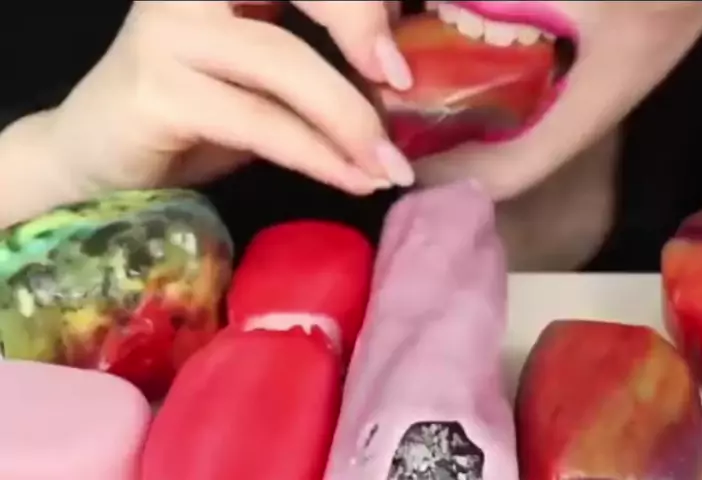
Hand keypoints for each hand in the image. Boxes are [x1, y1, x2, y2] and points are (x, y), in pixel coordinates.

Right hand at [45, 0, 414, 198]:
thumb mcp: (265, 80)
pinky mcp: (155, 91)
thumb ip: (321, 65)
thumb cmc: (190, 114)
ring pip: (284, 62)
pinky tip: (352, 178)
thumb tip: (400, 79)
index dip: (361, 1)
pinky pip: (260, 121)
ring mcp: (167, 32)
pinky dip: (317, 154)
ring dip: (349, 119)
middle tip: (403, 82)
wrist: (94, 160)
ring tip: (388, 166)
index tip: (400, 55)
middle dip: (360, 23)